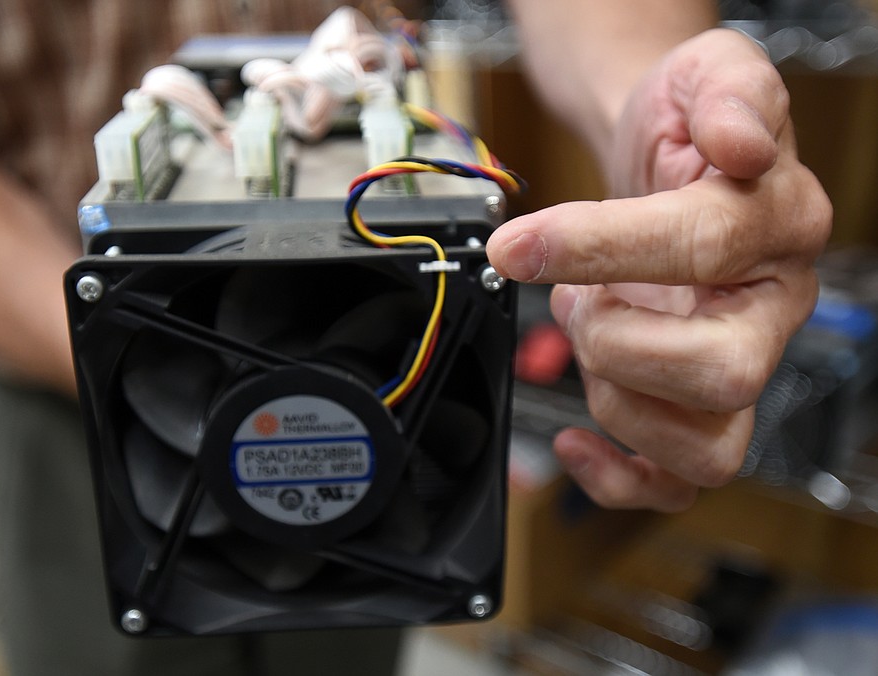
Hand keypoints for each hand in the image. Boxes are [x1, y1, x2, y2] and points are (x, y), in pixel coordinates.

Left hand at [486, 29, 831, 511]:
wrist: (679, 156)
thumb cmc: (691, 123)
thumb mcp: (712, 72)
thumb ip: (731, 94)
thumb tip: (739, 140)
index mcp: (778, 224)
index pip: (701, 247)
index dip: (597, 247)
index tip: (518, 244)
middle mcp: (769, 308)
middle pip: (722, 374)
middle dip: (616, 340)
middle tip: (574, 296)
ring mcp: (736, 364)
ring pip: (704, 445)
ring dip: (614, 397)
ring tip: (586, 327)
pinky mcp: (696, 404)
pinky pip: (678, 481)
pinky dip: (618, 477)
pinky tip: (573, 436)